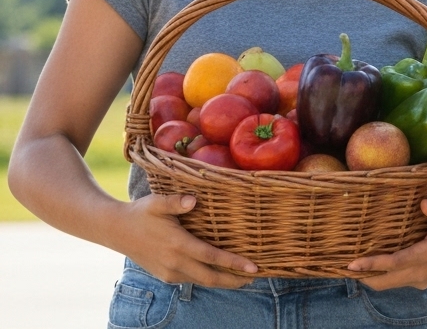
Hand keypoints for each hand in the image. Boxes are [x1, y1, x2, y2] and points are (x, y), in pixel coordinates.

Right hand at [115, 193, 257, 288]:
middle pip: (211, 278)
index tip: (254, 267)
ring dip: (224, 282)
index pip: (212, 257)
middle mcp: (175, 263)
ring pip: (202, 282)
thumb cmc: (141, 213)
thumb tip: (192, 200)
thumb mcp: (157, 202)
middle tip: (256, 276)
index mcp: (177, 244)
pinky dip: (209, 279)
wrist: (116, 230)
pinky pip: (192, 280)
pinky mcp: (166, 276)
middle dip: (235, 280)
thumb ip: (175, 202)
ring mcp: (169, 272)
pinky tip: (220, 274)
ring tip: (244, 277)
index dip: (234, 264)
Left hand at [349, 199, 426, 289]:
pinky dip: (381, 277)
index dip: (372, 264)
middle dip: (363, 276)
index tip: (352, 264)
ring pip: (387, 285)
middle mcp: (420, 272)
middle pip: (384, 282)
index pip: (394, 263)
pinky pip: (394, 283)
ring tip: (352, 267)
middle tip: (342, 267)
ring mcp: (419, 280)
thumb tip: (423, 202)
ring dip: (370, 278)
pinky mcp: (418, 283)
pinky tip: (371, 268)